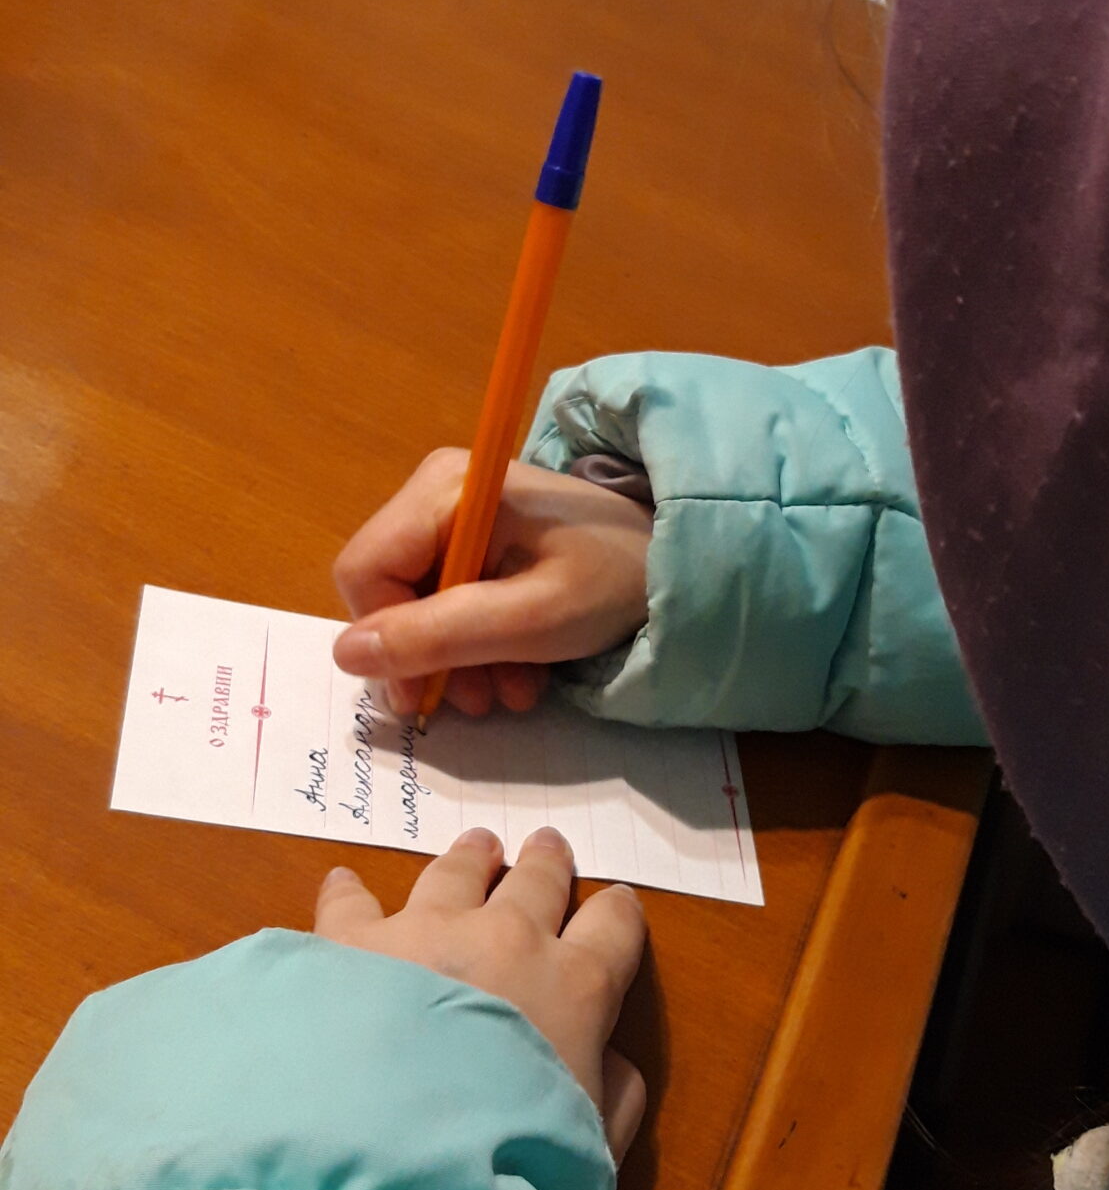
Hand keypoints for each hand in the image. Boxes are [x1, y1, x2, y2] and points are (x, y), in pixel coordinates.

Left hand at [314, 825, 646, 1162]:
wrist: (397, 1155)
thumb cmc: (512, 1160)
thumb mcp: (594, 1149)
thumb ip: (614, 1095)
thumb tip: (611, 1059)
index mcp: (576, 987)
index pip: (614, 928)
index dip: (618, 913)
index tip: (616, 905)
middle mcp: (508, 940)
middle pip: (537, 882)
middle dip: (546, 863)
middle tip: (546, 846)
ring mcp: (428, 931)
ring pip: (456, 873)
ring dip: (470, 858)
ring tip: (476, 847)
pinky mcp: (354, 941)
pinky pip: (353, 899)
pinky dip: (349, 890)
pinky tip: (344, 881)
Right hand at [333, 451, 652, 717]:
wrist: (680, 561)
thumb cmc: (613, 580)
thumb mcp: (528, 620)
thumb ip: (438, 636)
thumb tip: (348, 655)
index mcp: (444, 489)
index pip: (364, 572)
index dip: (386, 641)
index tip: (427, 694)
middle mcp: (438, 490)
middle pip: (387, 591)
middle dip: (431, 656)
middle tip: (482, 701)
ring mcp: (457, 514)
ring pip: (417, 605)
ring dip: (459, 661)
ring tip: (512, 690)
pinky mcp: (479, 540)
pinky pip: (448, 601)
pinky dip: (479, 644)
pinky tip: (521, 669)